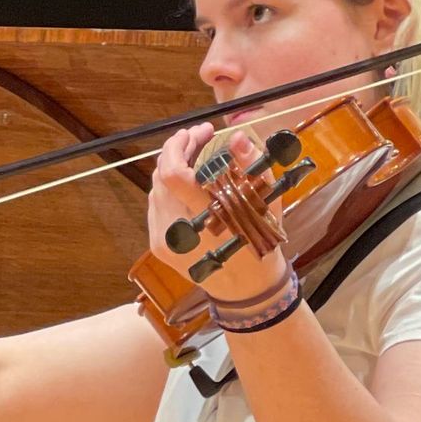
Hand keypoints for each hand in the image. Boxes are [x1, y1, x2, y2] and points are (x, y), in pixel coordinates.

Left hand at [148, 124, 290, 304]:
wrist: (244, 288)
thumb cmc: (258, 242)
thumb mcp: (264, 203)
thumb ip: (251, 167)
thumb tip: (237, 137)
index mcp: (206, 219)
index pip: (172, 174)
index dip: (178, 146)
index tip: (197, 132)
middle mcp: (177, 230)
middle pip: (161, 176)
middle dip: (178, 150)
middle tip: (199, 138)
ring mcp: (163, 239)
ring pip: (156, 189)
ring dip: (172, 168)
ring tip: (194, 156)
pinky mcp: (157, 245)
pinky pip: (155, 206)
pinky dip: (168, 189)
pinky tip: (186, 184)